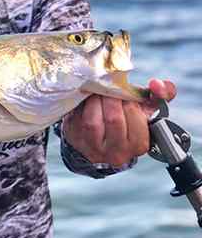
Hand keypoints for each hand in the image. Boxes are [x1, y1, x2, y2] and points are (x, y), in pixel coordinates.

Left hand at [62, 78, 176, 166]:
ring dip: (94, 101)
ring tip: (96, 92)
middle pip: (113, 119)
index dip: (128, 100)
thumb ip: (163, 94)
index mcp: (139, 144)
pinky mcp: (75, 142)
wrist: (102, 135)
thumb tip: (157, 84)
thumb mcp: (148, 108)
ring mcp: (94, 150)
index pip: (135, 117)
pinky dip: (79, 107)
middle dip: (110, 98)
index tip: (123, 92)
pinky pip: (75, 122)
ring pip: (92, 122)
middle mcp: (117, 153)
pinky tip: (84, 100)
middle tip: (107, 87)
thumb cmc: (128, 118)